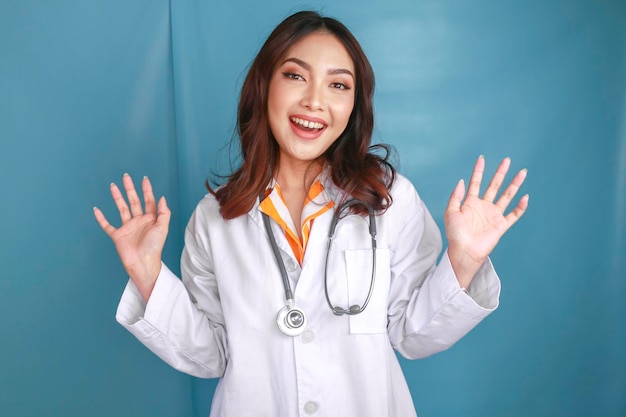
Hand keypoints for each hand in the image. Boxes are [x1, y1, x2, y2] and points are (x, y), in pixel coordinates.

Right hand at [93, 174, 170, 300]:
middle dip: (130, 189)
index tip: (144, 179)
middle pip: (134, 201)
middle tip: (126, 177)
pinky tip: (97, 209)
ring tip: (113, 186)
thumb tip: (162, 197)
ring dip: (117, 198)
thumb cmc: (154, 248)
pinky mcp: (117, 235)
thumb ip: (163, 213)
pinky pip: (107, 225)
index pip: (148, 201)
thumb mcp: (162, 228)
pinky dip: (101, 218)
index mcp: (150, 219)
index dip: (147, 190)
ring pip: (122, 209)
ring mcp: (127, 228)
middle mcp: (139, 221)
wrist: (143, 263)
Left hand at [444, 156, 527, 287]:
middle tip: (507, 160)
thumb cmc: (455, 234)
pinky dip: (520, 207)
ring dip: (514, 184)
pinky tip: (525, 197)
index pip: (476, 183)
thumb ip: (456, 196)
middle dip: (500, 173)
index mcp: (470, 203)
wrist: (464, 251)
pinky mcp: (501, 225)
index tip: (482, 158)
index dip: (478, 171)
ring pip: (506, 196)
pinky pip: (513, 215)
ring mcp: (493, 215)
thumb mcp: (451, 212)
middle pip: (494, 186)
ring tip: (522, 172)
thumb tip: (462, 180)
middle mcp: (483, 207)